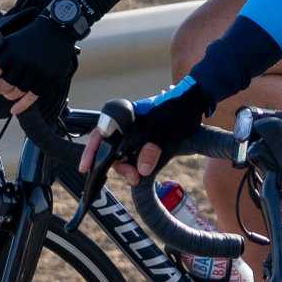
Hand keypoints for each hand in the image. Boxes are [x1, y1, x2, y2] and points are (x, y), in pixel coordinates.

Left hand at [0, 13, 79, 114]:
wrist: (56, 30)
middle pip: (2, 87)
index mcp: (8, 53)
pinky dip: (21, 106)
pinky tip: (15, 110)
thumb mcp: (10, 42)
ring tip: (10, 90)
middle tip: (1, 84)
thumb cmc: (30, 37)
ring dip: (10, 95)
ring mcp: (35, 72)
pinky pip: (30, 98)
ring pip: (15, 93)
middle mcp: (21, 63)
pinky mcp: (46, 79)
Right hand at [80, 77, 214, 178]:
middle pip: (109, 148)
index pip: (100, 133)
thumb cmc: (178, 111)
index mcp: (124, 116)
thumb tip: (142, 169)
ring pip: (121, 154)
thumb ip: (153, 148)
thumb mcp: (166, 130)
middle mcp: (125, 124)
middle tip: (131, 176)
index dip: (92, 151)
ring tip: (137, 177)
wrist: (195, 104)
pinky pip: (133, 156)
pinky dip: (134, 166)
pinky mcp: (144, 142)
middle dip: (116, 165)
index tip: (86, 167)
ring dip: (126, 168)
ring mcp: (134, 134)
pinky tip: (139, 174)